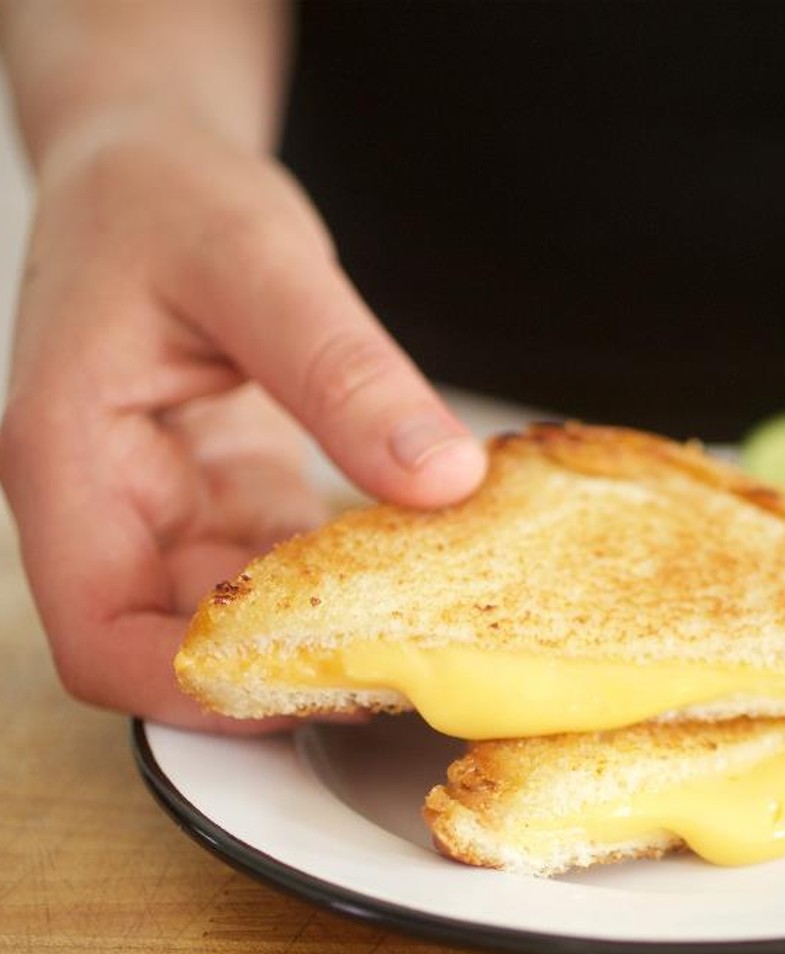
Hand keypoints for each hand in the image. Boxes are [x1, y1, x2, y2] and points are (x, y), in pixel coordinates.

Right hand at [0, 114, 485, 728]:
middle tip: (407, 665)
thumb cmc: (168, 196)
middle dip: (282, 669)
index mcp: (71, 460)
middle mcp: (110, 502)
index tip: (318, 686)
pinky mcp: (222, 494)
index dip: (197, 688)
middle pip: (174, 646)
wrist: (153, 162)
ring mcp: (167, 505)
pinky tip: (415, 560)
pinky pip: (281, 566)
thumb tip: (442, 476)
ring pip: (238, 615)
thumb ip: (344, 370)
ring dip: (325, 626)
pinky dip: (343, 575)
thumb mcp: (259, 262)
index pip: (101, 636)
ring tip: (430, 620)